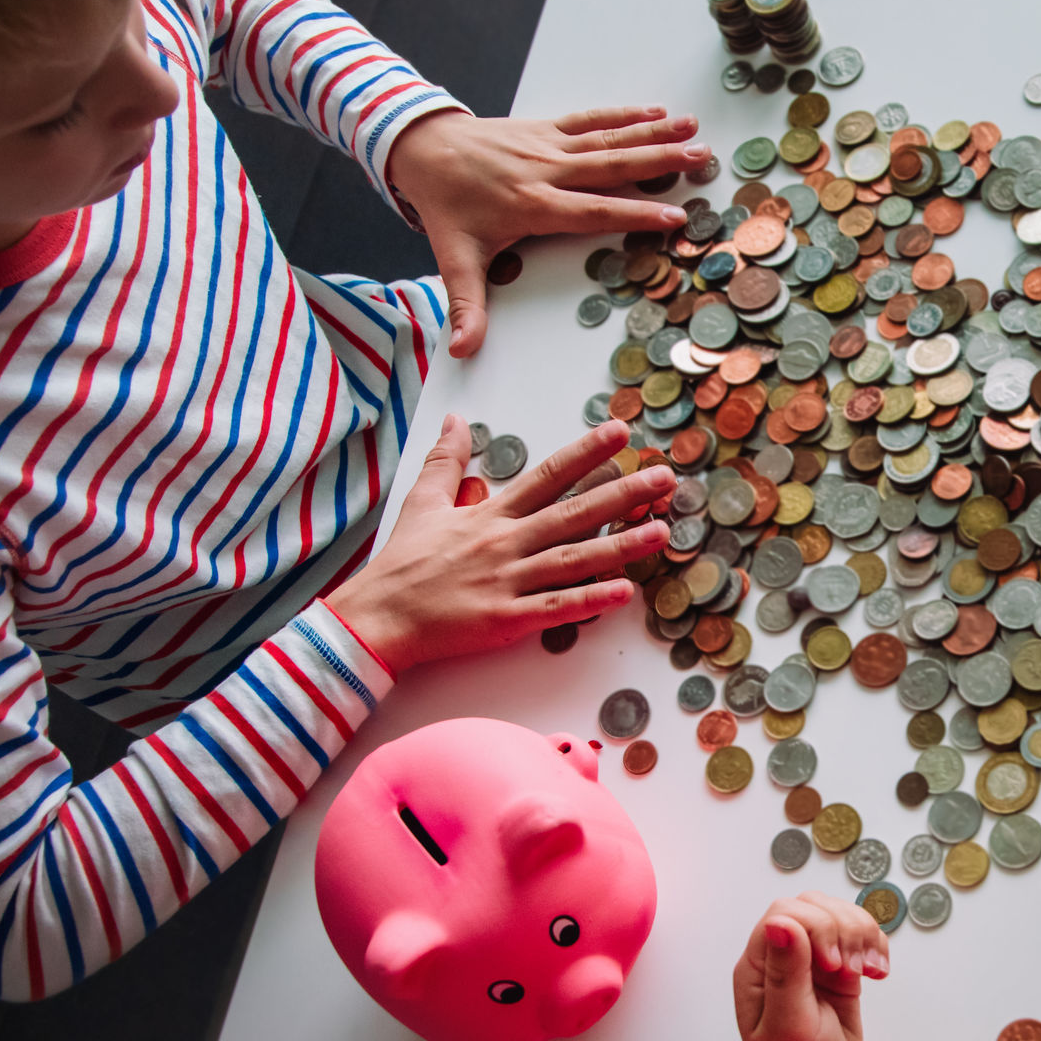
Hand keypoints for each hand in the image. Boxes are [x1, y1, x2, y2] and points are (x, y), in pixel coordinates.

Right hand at [327, 414, 674, 672]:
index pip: (548, 476)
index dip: (586, 453)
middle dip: (622, 493)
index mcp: (490, 514)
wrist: (376, 617)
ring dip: (621, 545)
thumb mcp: (422, 502)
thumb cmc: (401, 565)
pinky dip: (589, 601)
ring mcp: (508, 581)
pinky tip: (624, 593)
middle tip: (665, 477)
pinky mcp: (505, 620)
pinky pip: (555, 607)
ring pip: (574, 559)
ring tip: (661, 531)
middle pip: (574, 513)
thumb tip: (455, 420)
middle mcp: (505, 543)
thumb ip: (445, 461)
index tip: (621, 434)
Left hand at [386, 106, 707, 359]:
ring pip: (608, 138)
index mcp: (533, 205)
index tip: (673, 217)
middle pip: (612, 166)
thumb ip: (466, 304)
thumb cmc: (445, 204)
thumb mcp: (454, 257)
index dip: (634, 215)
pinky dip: (623, 114)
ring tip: (691, 126)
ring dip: (652, 132)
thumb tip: (462, 348)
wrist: (421, 147)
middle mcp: (547, 170)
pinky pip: (590, 120)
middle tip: (700, 156)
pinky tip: (654, 110)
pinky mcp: (544, 128)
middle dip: (659, 161)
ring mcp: (548, 145)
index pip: (594, 211)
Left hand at [734, 891, 889, 1040]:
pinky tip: (878, 971)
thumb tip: (781, 922)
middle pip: (816, 907)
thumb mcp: (788, 1025)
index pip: (786, 913)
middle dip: (844, 928)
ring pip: (841, 916)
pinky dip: (876, 946)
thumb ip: (787, 973)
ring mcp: (812, 963)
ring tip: (868, 970)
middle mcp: (783, 957)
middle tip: (852, 970)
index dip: (816, 927)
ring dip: (863, 935)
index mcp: (758, 967)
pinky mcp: (839, 972)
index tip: (832, 965)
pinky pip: (860, 938)